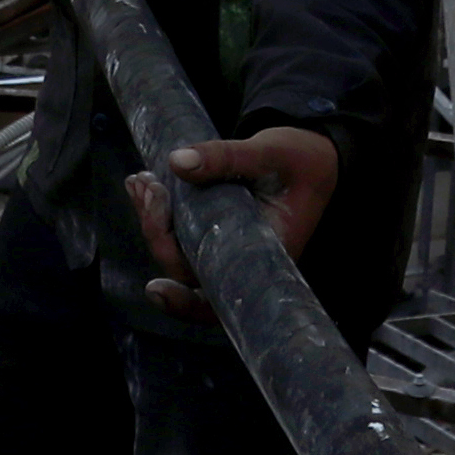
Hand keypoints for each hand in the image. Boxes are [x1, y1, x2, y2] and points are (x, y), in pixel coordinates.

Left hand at [130, 126, 338, 320]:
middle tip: (148, 187)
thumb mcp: (271, 151)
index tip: (155, 288)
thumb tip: (176, 162)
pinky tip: (145, 185)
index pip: (221, 298)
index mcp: (266, 255)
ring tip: (142, 182)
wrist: (311, 155)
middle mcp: (243, 262)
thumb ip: (227, 156)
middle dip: (158, 232)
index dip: (185, 303)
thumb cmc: (300, 159)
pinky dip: (159, 212)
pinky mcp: (215, 233)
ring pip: (178, 252)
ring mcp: (226, 249)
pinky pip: (180, 234)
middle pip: (187, 269)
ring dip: (153, 220)